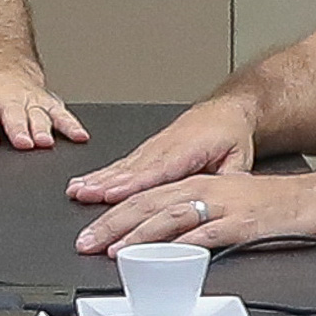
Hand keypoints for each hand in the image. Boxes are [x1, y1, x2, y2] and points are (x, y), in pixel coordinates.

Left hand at [0, 67, 87, 149]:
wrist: (7, 70)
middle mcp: (9, 103)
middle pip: (14, 117)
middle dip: (19, 129)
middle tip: (24, 142)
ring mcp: (31, 104)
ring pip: (39, 116)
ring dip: (44, 128)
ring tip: (47, 140)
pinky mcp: (49, 105)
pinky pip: (62, 115)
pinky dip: (71, 125)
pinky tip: (80, 136)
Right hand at [66, 99, 255, 204]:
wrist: (226, 111)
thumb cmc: (230, 136)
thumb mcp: (239, 161)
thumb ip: (226, 183)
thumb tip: (219, 203)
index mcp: (188, 150)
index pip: (158, 170)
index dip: (134, 183)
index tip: (113, 192)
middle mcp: (165, 148)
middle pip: (132, 170)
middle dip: (105, 185)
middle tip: (83, 195)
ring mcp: (153, 148)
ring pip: (122, 166)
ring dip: (98, 179)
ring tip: (77, 190)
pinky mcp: (147, 151)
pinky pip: (122, 164)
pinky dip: (102, 174)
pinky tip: (85, 183)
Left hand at [74, 170, 315, 255]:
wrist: (315, 198)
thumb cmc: (273, 205)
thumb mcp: (226, 204)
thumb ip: (195, 219)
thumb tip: (162, 242)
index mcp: (197, 185)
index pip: (145, 197)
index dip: (113, 213)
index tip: (88, 230)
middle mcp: (204, 190)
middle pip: (148, 205)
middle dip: (112, 224)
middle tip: (85, 241)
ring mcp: (222, 205)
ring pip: (169, 217)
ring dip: (137, 234)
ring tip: (113, 250)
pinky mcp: (240, 223)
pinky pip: (205, 233)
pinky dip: (180, 244)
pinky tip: (163, 254)